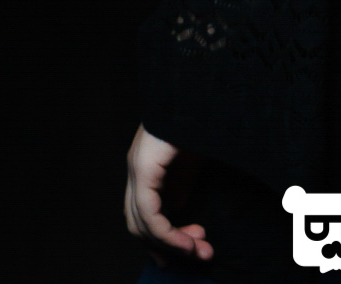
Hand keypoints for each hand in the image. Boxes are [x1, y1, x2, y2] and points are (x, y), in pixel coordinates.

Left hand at [124, 123, 213, 267]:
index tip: (189, 250)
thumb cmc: (205, 113)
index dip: (163, 237)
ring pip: (141, 224)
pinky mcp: (143, 166)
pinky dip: (167, 235)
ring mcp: (137, 166)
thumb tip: (177, 212)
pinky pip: (149, 214)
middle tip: (198, 255)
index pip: (143, 213)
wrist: (204, 84)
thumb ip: (182, 183)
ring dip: (171, 245)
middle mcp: (136, 167)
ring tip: (199, 251)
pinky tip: (187, 243)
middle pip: (138, 223)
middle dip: (168, 246)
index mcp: (147, 164)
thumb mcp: (194, 157)